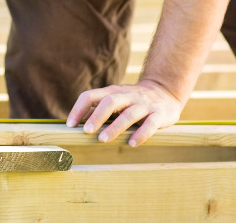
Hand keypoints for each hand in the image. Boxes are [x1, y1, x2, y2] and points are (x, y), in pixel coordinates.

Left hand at [66, 80, 183, 146]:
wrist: (165, 91)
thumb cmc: (133, 100)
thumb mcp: (115, 100)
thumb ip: (96, 109)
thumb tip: (74, 123)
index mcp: (112, 92)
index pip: (91, 95)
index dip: (78, 109)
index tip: (70, 125)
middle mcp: (127, 96)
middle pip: (110, 101)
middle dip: (97, 116)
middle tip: (86, 131)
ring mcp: (144, 104)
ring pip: (129, 114)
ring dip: (115, 127)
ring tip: (103, 140)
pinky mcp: (159, 114)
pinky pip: (150, 124)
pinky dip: (141, 134)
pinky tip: (132, 143)